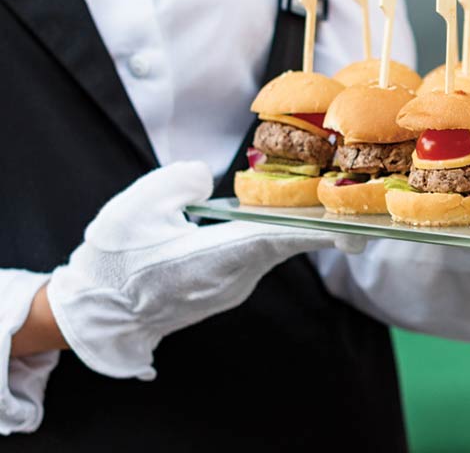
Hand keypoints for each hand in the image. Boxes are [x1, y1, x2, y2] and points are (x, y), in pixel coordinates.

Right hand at [47, 161, 362, 379]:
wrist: (94, 314)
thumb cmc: (114, 259)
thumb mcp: (137, 206)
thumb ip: (179, 181)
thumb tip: (208, 175)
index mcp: (215, 258)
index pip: (280, 240)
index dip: (320, 232)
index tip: (356, 229)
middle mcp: (233, 279)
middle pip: (285, 243)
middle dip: (318, 222)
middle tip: (355, 207)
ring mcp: (230, 289)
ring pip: (270, 250)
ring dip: (289, 226)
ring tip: (313, 200)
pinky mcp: (224, 291)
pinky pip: (254, 258)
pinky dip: (267, 237)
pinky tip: (267, 218)